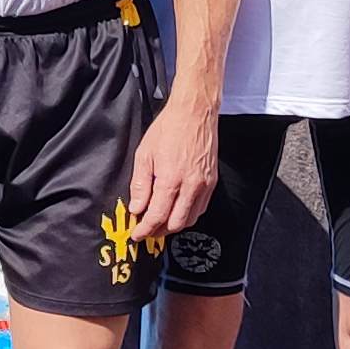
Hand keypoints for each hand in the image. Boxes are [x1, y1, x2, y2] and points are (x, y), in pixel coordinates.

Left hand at [126, 96, 220, 246]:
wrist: (194, 113)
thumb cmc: (168, 129)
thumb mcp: (144, 154)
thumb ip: (141, 185)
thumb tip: (137, 208)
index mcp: (171, 179)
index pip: (157, 216)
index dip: (145, 229)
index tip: (137, 235)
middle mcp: (191, 185)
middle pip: (176, 224)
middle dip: (159, 231)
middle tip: (147, 230)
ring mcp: (204, 185)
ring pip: (190, 219)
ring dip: (174, 224)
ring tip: (160, 221)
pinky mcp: (212, 182)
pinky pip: (200, 208)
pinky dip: (188, 214)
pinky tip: (177, 209)